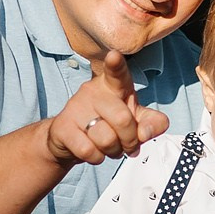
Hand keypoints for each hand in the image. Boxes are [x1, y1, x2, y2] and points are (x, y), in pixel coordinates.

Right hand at [44, 51, 165, 165]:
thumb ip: (152, 123)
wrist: (71, 140)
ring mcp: (76, 107)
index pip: (117, 73)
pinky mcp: (63, 127)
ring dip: (113, 151)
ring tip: (108, 147)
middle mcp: (93, 91)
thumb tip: (147, 132)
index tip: (114, 55)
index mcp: (113, 85)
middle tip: (127, 145)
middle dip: (130, 140)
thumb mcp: (136, 120)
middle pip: (123, 119)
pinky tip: (93, 150)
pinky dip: (97, 158)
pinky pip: (88, 150)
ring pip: (106, 139)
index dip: (116, 65)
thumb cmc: (107, 123)